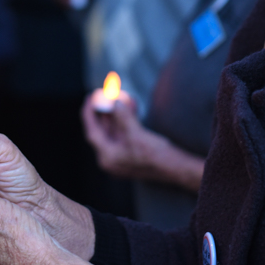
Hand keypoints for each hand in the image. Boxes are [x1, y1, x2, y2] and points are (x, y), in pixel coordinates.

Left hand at [81, 93, 204, 192]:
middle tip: (103, 95)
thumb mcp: (136, 134)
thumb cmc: (155, 155)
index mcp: (107, 157)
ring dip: (116, 115)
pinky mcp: (131, 154)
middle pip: (102, 131)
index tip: (90, 97)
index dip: (89, 113)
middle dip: (103, 112)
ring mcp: (121, 157)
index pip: (92, 132)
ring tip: (119, 97)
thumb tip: (115, 102)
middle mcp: (111, 158)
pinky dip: (125, 121)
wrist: (175, 168)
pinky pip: (124, 134)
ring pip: (114, 131)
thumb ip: (123, 117)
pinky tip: (131, 107)